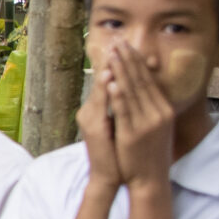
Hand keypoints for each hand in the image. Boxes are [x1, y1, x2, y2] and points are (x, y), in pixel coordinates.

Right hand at [76, 54, 120, 185]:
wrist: (108, 177)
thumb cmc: (116, 154)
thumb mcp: (119, 128)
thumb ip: (120, 110)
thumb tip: (128, 93)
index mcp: (96, 110)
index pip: (106, 82)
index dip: (115, 64)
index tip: (124, 46)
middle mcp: (89, 111)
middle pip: (101, 81)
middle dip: (110, 61)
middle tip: (117, 41)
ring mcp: (90, 119)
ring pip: (100, 90)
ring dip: (107, 71)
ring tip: (113, 53)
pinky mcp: (94, 128)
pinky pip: (102, 106)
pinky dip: (107, 92)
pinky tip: (111, 79)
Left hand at [104, 42, 176, 186]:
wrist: (150, 179)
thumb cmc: (150, 153)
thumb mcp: (156, 127)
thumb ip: (152, 107)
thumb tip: (147, 88)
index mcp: (164, 109)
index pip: (149, 80)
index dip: (137, 62)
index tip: (128, 46)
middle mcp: (159, 113)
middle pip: (142, 81)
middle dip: (129, 60)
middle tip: (119, 41)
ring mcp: (147, 123)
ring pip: (132, 92)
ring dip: (122, 71)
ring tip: (113, 54)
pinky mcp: (134, 134)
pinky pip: (124, 111)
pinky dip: (118, 95)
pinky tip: (112, 82)